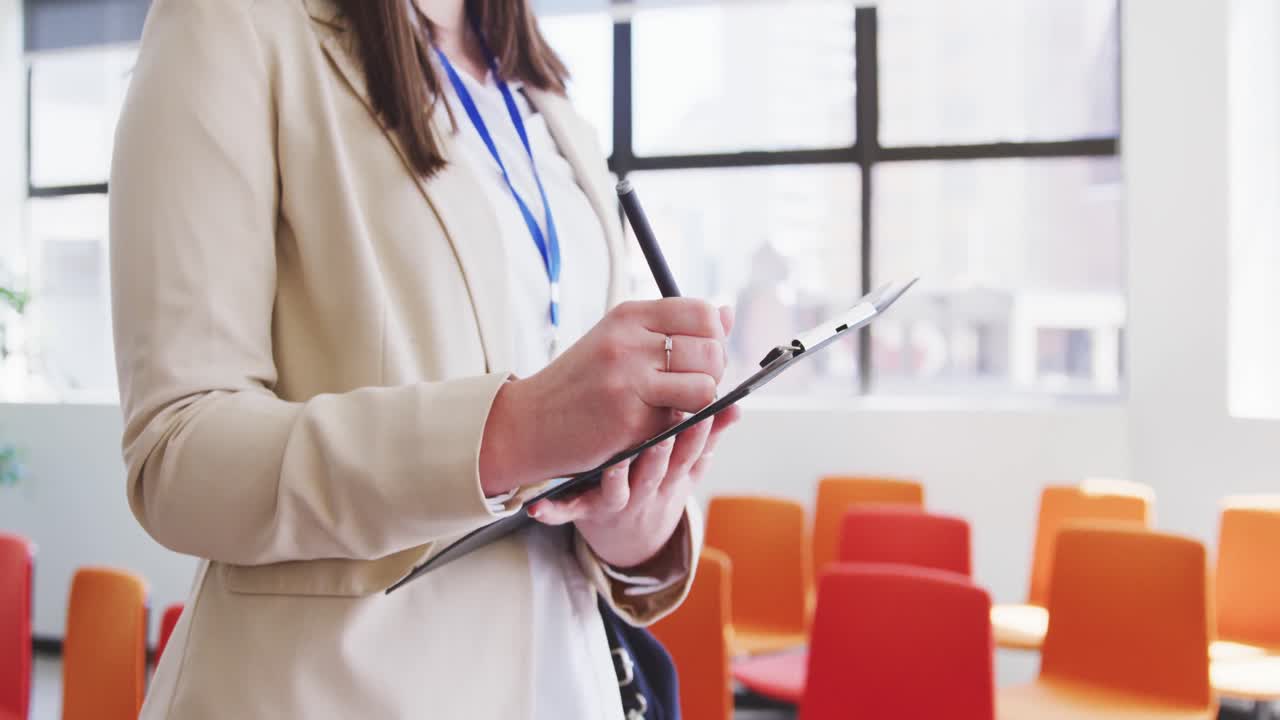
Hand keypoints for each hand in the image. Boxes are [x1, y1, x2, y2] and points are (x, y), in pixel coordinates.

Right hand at [479, 299, 730, 496]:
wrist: (529, 423)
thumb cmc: (581, 383)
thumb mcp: (621, 340)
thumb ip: (673, 327)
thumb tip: (728, 313)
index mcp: (628, 315)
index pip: (703, 314)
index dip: (714, 339)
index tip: (699, 357)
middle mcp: (629, 342)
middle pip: (711, 352)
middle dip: (712, 374)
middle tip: (690, 388)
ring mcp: (629, 381)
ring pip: (706, 388)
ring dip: (699, 404)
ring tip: (675, 407)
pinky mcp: (630, 420)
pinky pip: (681, 423)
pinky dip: (673, 428)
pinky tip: (648, 426)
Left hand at [531, 403, 740, 567]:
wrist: (631, 540)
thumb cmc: (659, 488)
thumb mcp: (687, 469)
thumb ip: (708, 437)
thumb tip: (736, 406)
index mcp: (671, 477)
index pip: (689, 454)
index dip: (698, 435)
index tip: (705, 409)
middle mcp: (647, 491)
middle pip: (656, 472)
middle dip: (661, 453)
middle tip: (663, 431)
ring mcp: (617, 504)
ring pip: (618, 491)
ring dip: (617, 479)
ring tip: (616, 463)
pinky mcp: (587, 513)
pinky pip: (570, 513)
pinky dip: (554, 512)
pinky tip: (536, 507)